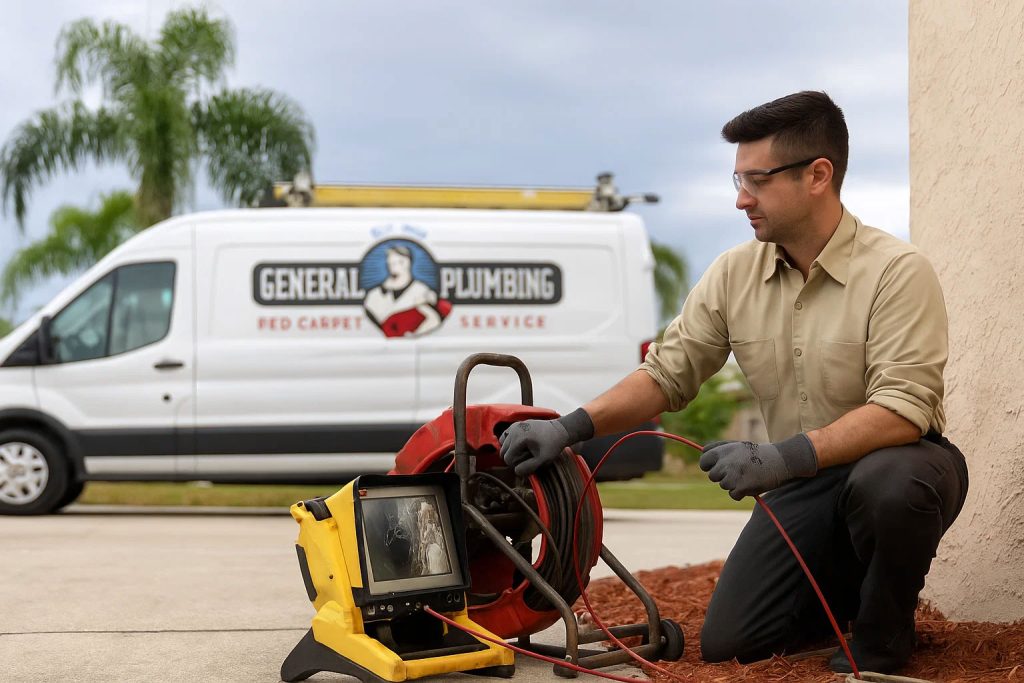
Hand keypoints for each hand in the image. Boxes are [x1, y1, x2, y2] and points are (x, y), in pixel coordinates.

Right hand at [499, 408, 594, 476]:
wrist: (559, 430)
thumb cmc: (552, 445)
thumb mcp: (543, 459)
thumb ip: (528, 467)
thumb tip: (516, 471)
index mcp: (519, 437)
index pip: (507, 458)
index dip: (516, 464)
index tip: (529, 462)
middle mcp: (514, 430)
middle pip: (503, 451)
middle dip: (513, 457)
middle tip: (527, 457)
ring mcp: (514, 425)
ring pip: (502, 444)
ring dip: (510, 450)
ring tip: (524, 451)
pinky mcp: (516, 424)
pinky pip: (505, 436)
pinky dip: (509, 443)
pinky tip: (520, 445)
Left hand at [698, 434, 816, 499]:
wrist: (780, 460)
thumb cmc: (758, 453)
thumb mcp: (738, 445)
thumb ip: (719, 447)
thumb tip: (702, 451)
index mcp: (723, 450)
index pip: (704, 461)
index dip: (709, 466)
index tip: (717, 468)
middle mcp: (725, 462)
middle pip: (713, 476)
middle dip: (723, 476)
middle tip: (739, 471)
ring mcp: (733, 475)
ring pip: (724, 486)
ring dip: (734, 484)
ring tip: (748, 475)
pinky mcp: (741, 487)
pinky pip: (733, 495)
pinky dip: (741, 493)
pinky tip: (752, 483)